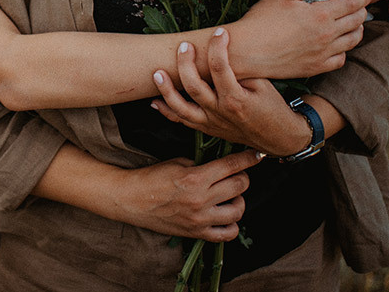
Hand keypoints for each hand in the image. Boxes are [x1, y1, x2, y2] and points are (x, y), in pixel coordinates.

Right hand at [118, 150, 261, 241]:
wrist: (131, 199)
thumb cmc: (151, 177)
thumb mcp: (177, 163)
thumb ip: (202, 165)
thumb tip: (222, 166)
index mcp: (195, 177)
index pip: (231, 166)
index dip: (248, 158)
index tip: (257, 155)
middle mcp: (200, 199)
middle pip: (240, 186)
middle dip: (243, 177)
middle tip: (238, 174)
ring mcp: (200, 219)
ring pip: (238, 210)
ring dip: (239, 200)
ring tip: (231, 196)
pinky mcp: (196, 233)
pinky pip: (226, 234)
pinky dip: (231, 224)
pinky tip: (226, 215)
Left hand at [152, 32, 311, 156]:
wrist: (279, 138)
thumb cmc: (273, 108)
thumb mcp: (264, 86)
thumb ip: (242, 71)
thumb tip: (221, 51)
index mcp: (236, 99)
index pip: (220, 68)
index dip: (217, 46)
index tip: (219, 32)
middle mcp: (220, 112)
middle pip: (194, 86)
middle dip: (185, 64)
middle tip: (184, 46)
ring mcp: (211, 123)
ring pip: (182, 108)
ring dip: (167, 90)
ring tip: (157, 73)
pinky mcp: (207, 129)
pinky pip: (183, 122)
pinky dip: (167, 112)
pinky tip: (154, 101)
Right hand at [227, 0, 365, 79]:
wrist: (247, 50)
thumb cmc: (262, 20)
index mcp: (321, 14)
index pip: (353, 3)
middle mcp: (327, 35)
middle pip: (357, 21)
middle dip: (361, 10)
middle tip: (358, 5)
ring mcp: (323, 53)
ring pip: (353, 41)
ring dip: (357, 30)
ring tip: (353, 24)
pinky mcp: (316, 67)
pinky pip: (341, 60)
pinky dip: (343, 50)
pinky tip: (337, 45)